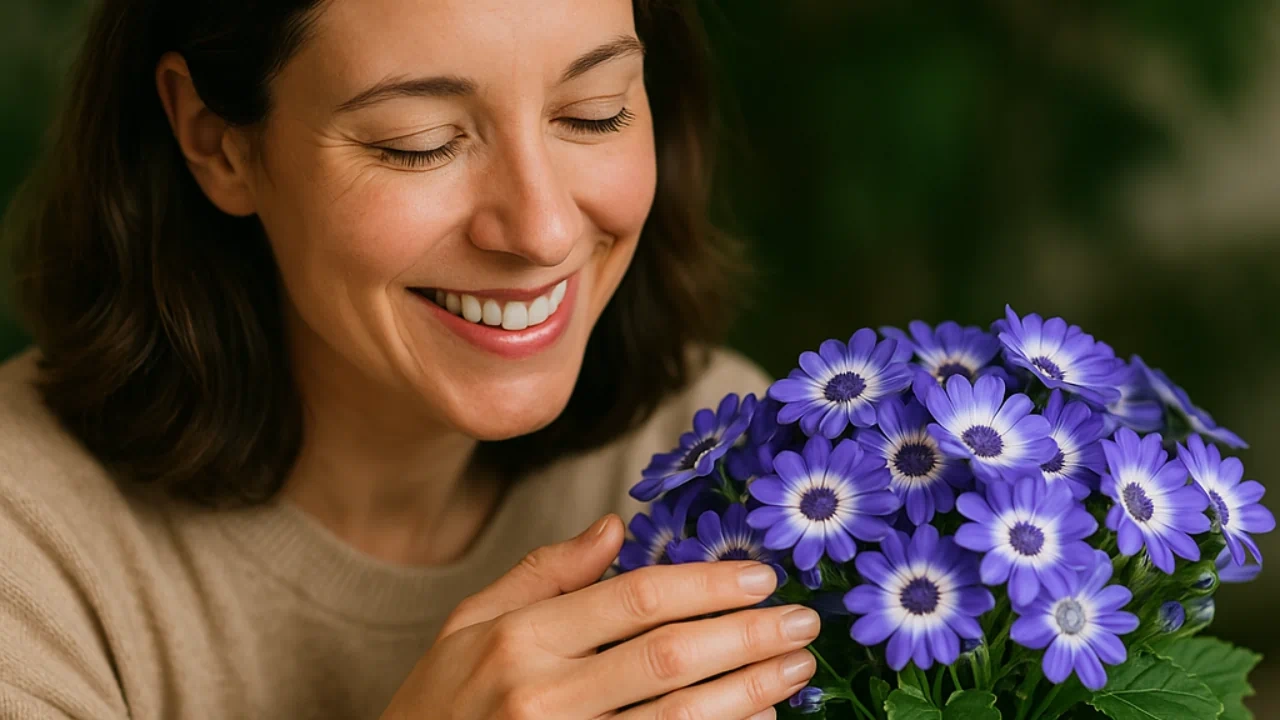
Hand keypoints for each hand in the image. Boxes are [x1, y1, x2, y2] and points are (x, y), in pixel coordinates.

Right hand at [379, 514, 818, 719]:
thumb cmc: (438, 702)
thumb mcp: (468, 623)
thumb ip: (544, 573)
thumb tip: (615, 526)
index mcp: (520, 638)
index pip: (633, 599)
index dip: (706, 586)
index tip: (760, 578)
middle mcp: (542, 694)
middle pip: (668, 657)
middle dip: (746, 637)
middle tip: (802, 622)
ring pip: (677, 717)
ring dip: (748, 693)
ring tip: (795, 671)